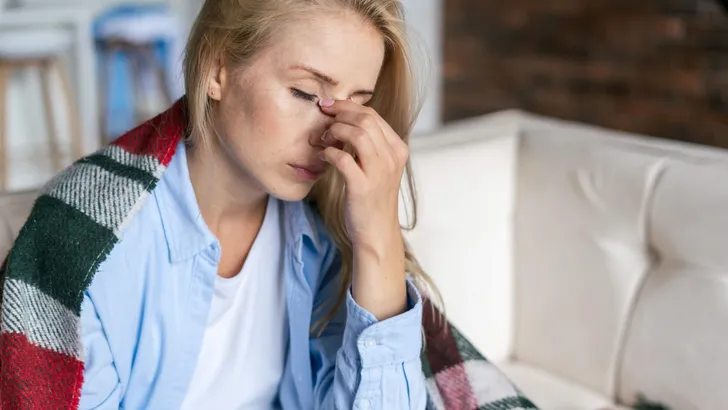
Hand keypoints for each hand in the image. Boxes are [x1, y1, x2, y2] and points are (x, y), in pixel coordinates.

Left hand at [315, 98, 408, 319]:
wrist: (376, 233)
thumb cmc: (372, 200)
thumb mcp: (379, 168)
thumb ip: (369, 145)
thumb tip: (345, 121)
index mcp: (398, 149)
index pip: (374, 115)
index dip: (348, 106)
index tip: (330, 106)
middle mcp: (392, 158)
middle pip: (366, 119)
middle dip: (340, 113)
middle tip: (322, 116)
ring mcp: (379, 172)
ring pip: (358, 134)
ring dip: (335, 131)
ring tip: (323, 138)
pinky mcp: (363, 187)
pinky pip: (343, 158)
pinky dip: (329, 152)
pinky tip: (322, 156)